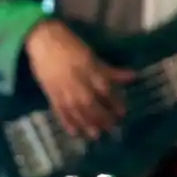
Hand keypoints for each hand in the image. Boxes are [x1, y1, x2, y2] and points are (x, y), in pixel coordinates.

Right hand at [24, 20, 131, 139]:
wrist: (43, 41)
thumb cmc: (70, 45)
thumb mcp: (93, 56)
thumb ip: (110, 70)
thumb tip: (133, 76)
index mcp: (90, 71)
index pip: (106, 91)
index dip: (115, 103)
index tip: (122, 112)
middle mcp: (78, 84)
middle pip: (92, 105)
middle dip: (103, 118)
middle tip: (112, 128)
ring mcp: (63, 91)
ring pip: (77, 112)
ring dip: (87, 125)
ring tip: (96, 135)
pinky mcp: (51, 95)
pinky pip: (60, 112)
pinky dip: (67, 123)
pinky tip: (74, 132)